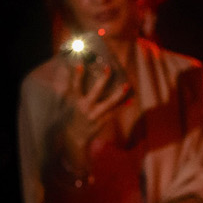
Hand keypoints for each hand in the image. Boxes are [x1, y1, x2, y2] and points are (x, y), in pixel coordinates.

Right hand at [57, 58, 129, 174]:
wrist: (76, 137)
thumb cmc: (75, 115)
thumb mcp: (71, 104)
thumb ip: (75, 91)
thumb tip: (76, 73)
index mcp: (77, 101)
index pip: (76, 87)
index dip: (77, 77)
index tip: (80, 65)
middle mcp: (86, 107)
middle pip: (96, 91)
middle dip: (103, 79)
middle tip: (109, 68)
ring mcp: (95, 115)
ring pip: (109, 103)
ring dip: (119, 94)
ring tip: (127, 85)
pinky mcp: (102, 121)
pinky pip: (114, 112)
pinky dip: (122, 106)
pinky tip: (130, 101)